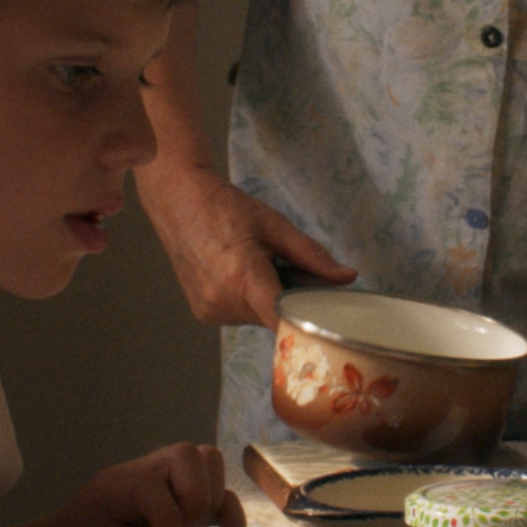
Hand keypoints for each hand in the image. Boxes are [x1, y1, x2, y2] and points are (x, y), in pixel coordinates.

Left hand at [0, 444, 247, 526]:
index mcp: (119, 484)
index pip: (153, 485)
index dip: (168, 516)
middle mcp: (149, 474)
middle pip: (192, 455)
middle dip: (197, 497)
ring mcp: (171, 485)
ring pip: (212, 468)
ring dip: (214, 504)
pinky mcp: (186, 503)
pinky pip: (221, 497)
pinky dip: (231, 521)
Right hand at [134, 160, 351, 327]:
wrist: (178, 201)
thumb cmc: (227, 208)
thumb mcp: (275, 226)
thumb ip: (313, 256)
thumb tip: (348, 277)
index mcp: (244, 277)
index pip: (284, 321)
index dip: (308, 325)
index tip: (326, 322)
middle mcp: (224, 301)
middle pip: (274, 318)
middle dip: (289, 300)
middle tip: (285, 268)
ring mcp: (210, 310)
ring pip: (257, 319)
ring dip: (266, 301)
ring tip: (255, 266)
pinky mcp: (203, 313)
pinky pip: (239, 315)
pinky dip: (247, 301)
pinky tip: (237, 274)